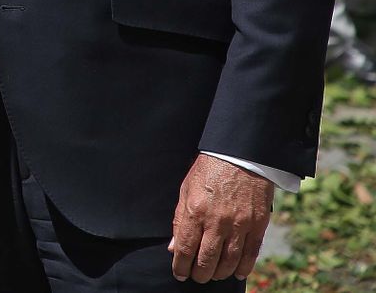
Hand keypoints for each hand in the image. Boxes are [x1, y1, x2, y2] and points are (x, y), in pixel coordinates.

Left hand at [169, 155, 273, 282]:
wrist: (241, 155)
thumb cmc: (208, 171)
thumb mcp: (185, 190)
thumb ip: (179, 220)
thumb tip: (173, 247)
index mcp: (195, 211)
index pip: (185, 248)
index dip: (180, 265)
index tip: (179, 273)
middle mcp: (217, 221)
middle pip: (207, 259)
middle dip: (200, 274)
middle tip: (197, 277)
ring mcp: (240, 224)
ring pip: (229, 260)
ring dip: (220, 273)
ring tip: (213, 275)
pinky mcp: (258, 224)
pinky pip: (251, 253)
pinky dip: (244, 267)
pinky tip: (237, 273)